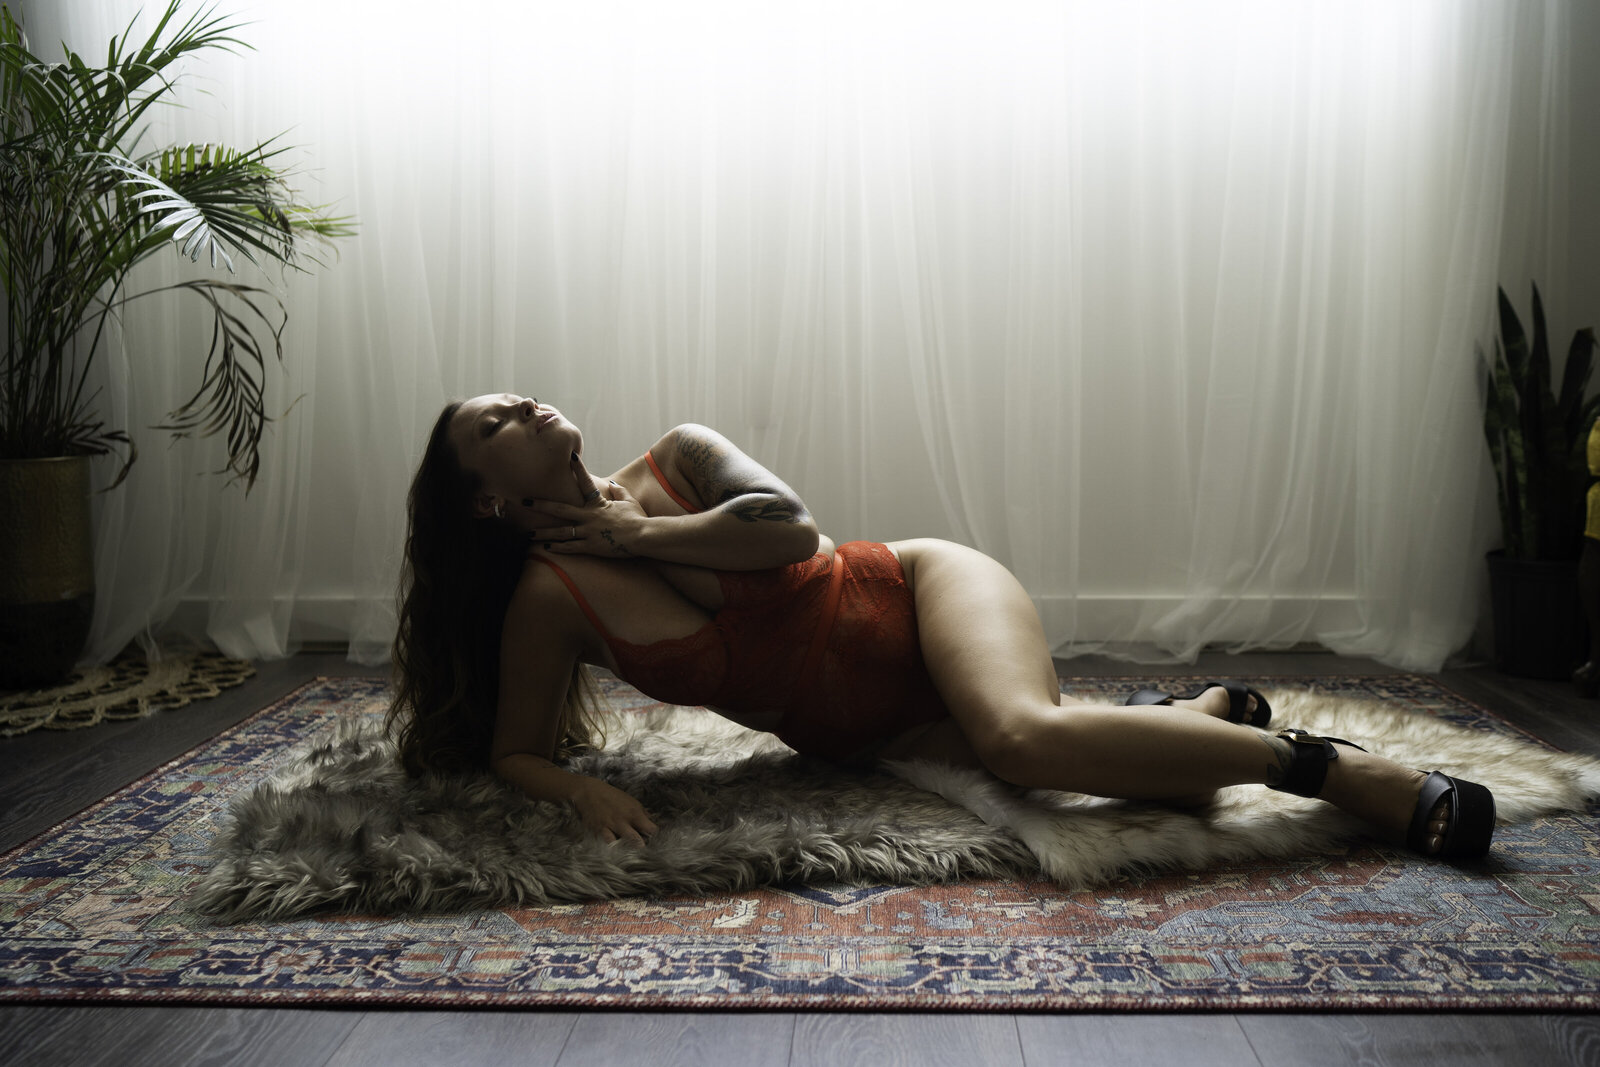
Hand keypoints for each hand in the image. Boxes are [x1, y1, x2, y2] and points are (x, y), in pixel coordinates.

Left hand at [528, 453, 647, 557]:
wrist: (644, 536)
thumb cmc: (638, 518)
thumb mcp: (629, 501)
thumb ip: (619, 492)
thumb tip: (611, 485)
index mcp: (598, 504)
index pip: (586, 482)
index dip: (578, 468)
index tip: (569, 456)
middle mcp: (589, 516)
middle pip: (560, 509)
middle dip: (541, 505)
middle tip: (524, 502)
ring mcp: (589, 532)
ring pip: (560, 532)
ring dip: (543, 532)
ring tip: (528, 533)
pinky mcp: (591, 546)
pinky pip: (570, 547)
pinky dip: (558, 547)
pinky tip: (546, 547)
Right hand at [571, 777, 658, 845]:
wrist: (589, 792)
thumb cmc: (612, 796)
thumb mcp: (631, 801)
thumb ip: (642, 813)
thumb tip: (651, 822)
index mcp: (634, 813)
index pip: (651, 829)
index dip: (653, 835)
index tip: (652, 837)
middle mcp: (623, 821)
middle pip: (637, 841)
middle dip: (640, 846)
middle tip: (640, 846)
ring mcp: (610, 827)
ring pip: (621, 845)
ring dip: (625, 849)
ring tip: (627, 849)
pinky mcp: (598, 831)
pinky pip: (606, 843)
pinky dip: (610, 847)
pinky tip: (613, 847)